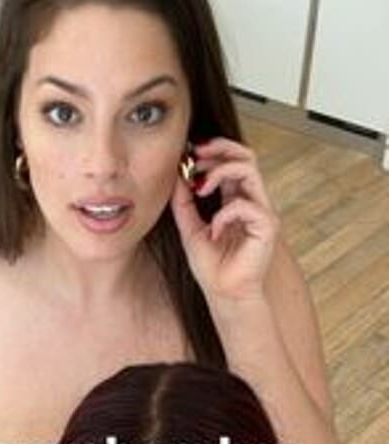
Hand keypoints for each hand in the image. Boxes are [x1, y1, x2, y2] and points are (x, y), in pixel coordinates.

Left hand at [171, 137, 279, 301]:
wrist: (224, 295)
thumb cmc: (212, 267)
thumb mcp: (189, 229)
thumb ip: (184, 203)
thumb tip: (177, 176)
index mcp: (236, 200)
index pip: (233, 162)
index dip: (213, 152)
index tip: (189, 154)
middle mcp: (252, 202)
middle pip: (246, 156)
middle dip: (220, 149)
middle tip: (196, 154)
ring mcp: (262, 213)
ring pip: (249, 171)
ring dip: (220, 172)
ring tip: (201, 188)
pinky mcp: (267, 227)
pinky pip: (246, 205)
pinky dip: (224, 214)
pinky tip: (214, 232)